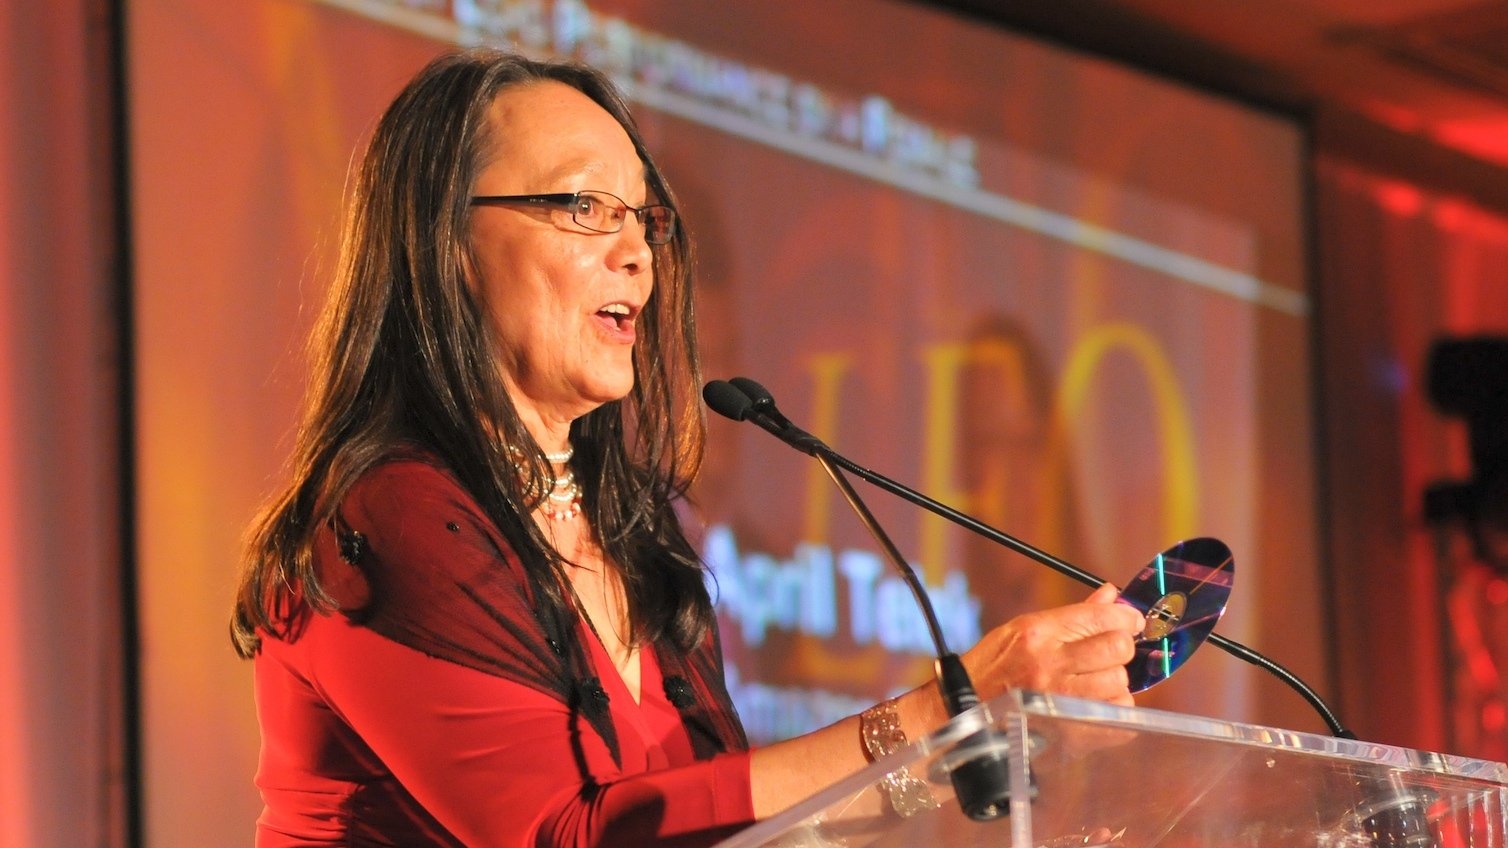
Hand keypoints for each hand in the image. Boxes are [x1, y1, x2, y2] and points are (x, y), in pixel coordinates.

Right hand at [962, 583, 1142, 706]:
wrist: (961, 715)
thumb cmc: (990, 670)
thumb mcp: (1021, 631)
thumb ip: (1071, 616)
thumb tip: (1110, 595)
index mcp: (1037, 634)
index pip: (1100, 618)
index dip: (1125, 617)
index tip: (1130, 622)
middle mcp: (1049, 665)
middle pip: (1117, 649)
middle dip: (1120, 649)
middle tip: (1109, 653)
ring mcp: (1060, 702)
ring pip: (1120, 684)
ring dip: (1114, 682)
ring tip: (1096, 682)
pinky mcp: (1070, 734)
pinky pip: (1119, 718)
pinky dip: (1115, 711)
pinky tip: (1096, 705)